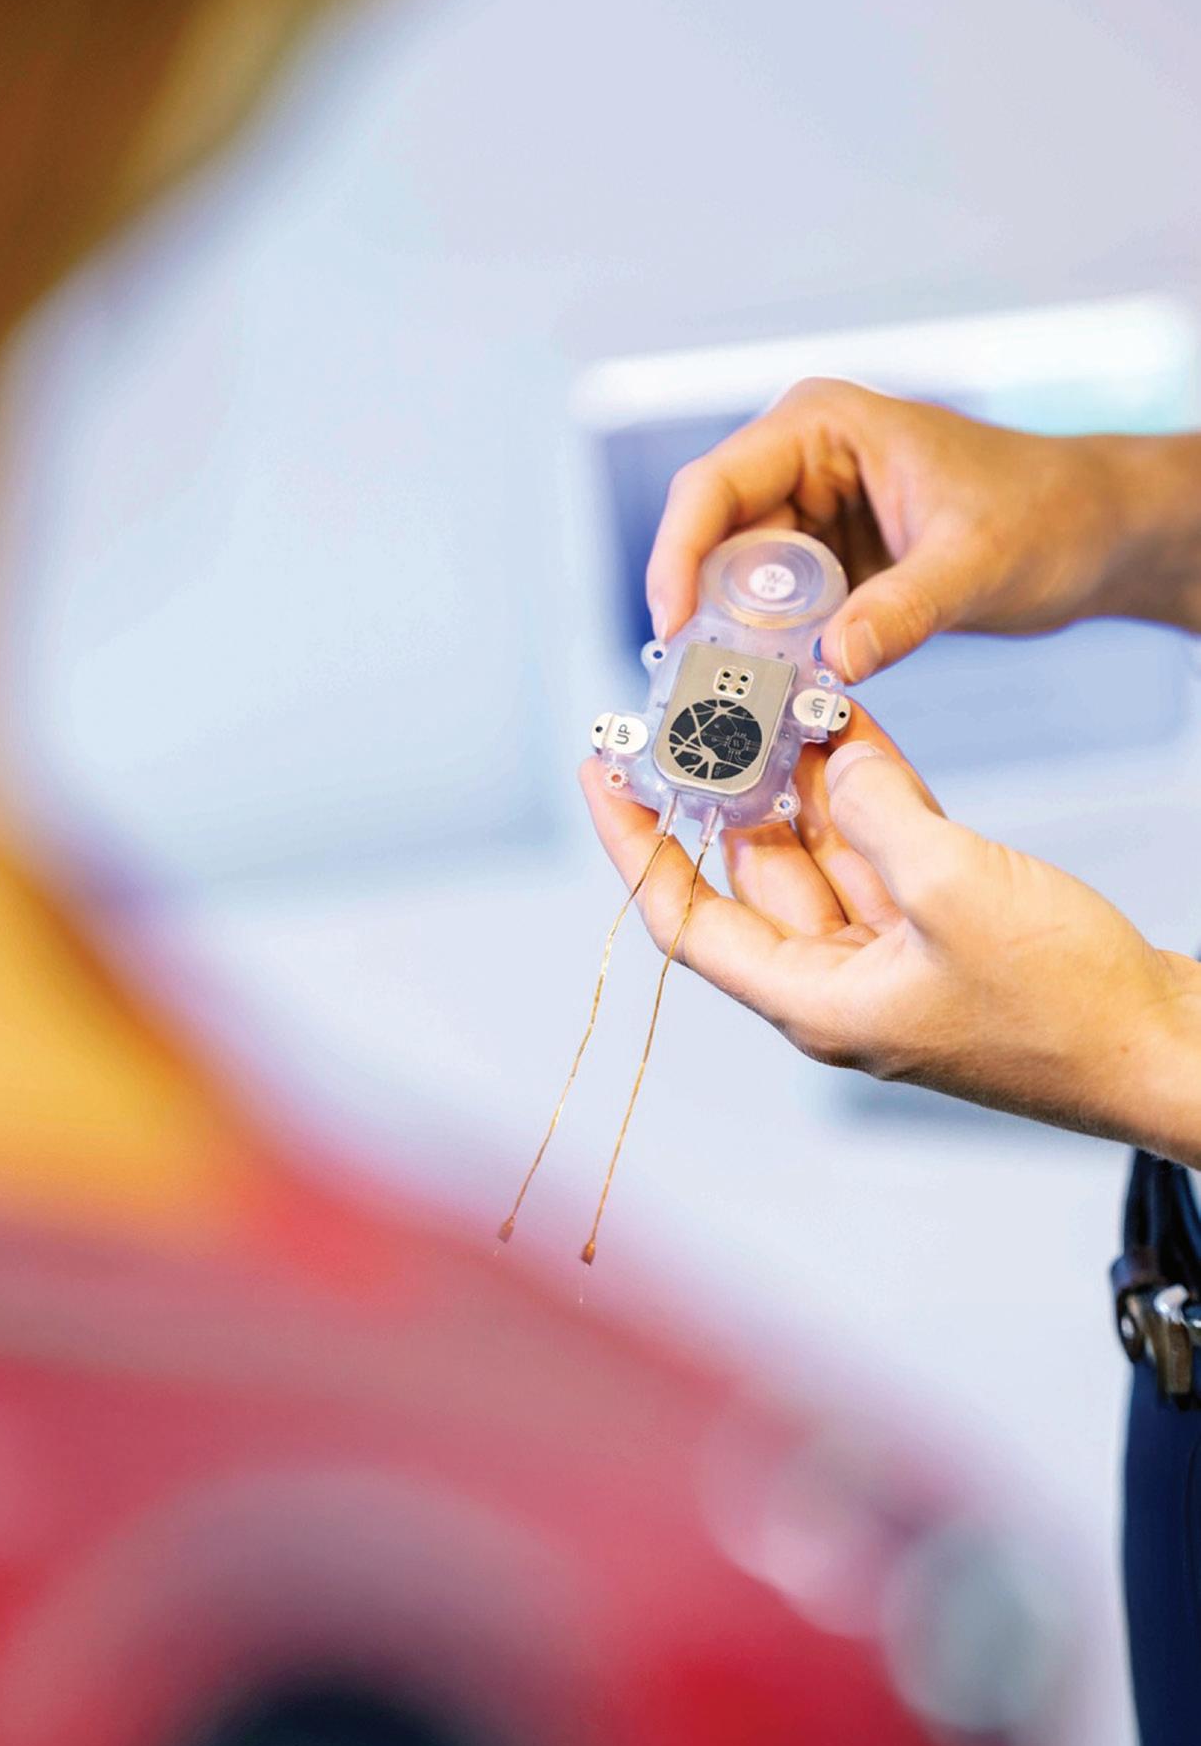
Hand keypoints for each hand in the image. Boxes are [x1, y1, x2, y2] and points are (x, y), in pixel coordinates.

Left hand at [580, 711, 1200, 1164]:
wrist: (1168, 1050)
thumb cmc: (1068, 1007)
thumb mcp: (956, 888)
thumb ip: (876, 812)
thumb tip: (828, 757)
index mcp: (812, 998)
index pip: (684, 917)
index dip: (635, 845)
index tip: (601, 773)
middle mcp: (836, 980)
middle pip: (752, 872)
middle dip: (726, 789)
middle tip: (697, 708)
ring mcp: (892, 955)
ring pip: (822, 850)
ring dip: (801, 777)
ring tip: (769, 696)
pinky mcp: (945, 929)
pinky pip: (883, 848)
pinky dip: (867, 791)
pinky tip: (846, 725)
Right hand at [646, 381, 1200, 679]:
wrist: (1094, 533)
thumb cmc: (1049, 514)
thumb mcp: (976, 564)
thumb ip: (904, 612)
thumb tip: (833, 663)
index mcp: (821, 427)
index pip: (712, 486)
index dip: (677, 557)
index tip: (671, 628)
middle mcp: (799, 465)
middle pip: (707, 540)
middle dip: (697, 612)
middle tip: (696, 686)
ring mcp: (806, 517)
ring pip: (730, 584)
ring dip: (729, 642)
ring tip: (731, 701)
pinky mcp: (822, 568)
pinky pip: (768, 614)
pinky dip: (765, 655)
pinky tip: (771, 696)